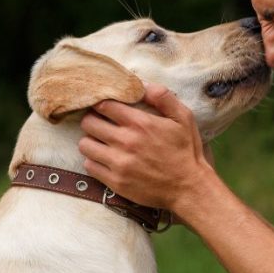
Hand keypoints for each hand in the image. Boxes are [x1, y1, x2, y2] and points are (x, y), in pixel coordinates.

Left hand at [78, 83, 213, 209]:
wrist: (189, 188)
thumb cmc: (186, 151)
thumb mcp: (184, 117)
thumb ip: (163, 97)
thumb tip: (141, 84)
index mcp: (140, 123)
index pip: (104, 105)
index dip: (101, 104)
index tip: (104, 107)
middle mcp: (126, 141)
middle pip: (89, 123)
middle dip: (92, 120)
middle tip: (100, 123)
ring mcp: (119, 163)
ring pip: (85, 145)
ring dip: (91, 140)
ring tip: (100, 142)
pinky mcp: (115, 182)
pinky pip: (89, 166)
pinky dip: (93, 161)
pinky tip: (104, 159)